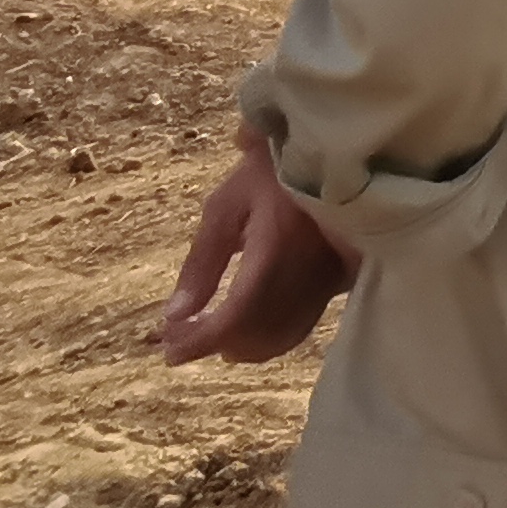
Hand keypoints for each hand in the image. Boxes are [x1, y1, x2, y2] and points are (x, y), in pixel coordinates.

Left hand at [158, 128, 356, 363]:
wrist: (331, 156)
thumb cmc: (269, 173)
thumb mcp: (225, 205)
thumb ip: (201, 262)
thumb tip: (175, 314)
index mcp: (275, 250)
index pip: (236, 314)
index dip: (203, 340)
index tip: (170, 351)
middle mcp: (305, 274)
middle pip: (258, 333)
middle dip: (215, 344)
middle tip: (177, 342)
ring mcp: (325, 281)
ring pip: (280, 337)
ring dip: (241, 346)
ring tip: (206, 337)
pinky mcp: (336, 284)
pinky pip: (300, 326)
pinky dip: (267, 339)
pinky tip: (245, 331)